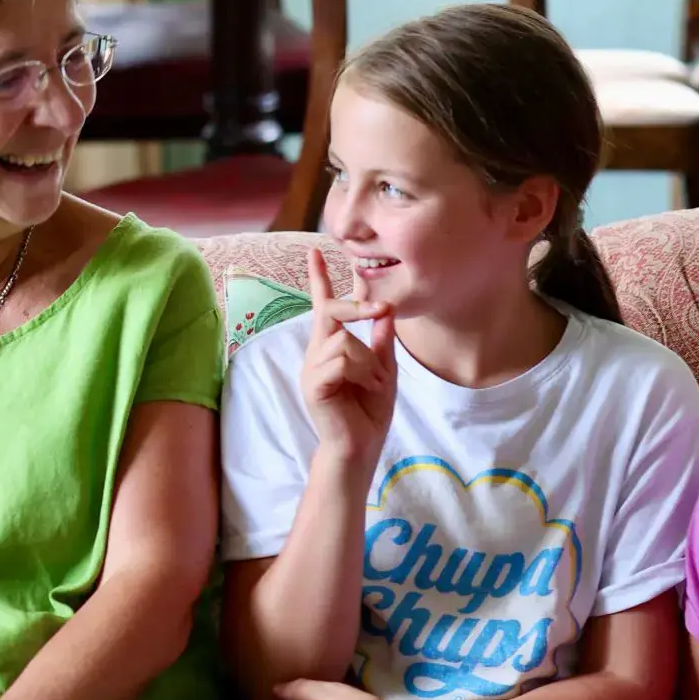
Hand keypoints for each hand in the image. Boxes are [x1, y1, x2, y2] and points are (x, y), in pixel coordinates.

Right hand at [299, 249, 395, 469]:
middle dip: (356, 306)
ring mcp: (312, 369)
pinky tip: (367, 387)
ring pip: (342, 339)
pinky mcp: (313, 385)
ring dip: (367, 359)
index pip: (324, 307)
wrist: (359, 447)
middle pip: (329, 312)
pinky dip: (361, 371)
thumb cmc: (368, 411)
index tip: (316, 252)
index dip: (320, 279)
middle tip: (382, 311)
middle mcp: (316, 353)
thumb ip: (381, 340)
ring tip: (374, 382)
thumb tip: (386, 309)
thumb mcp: (384, 369)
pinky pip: (339, 360)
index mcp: (331, 347)